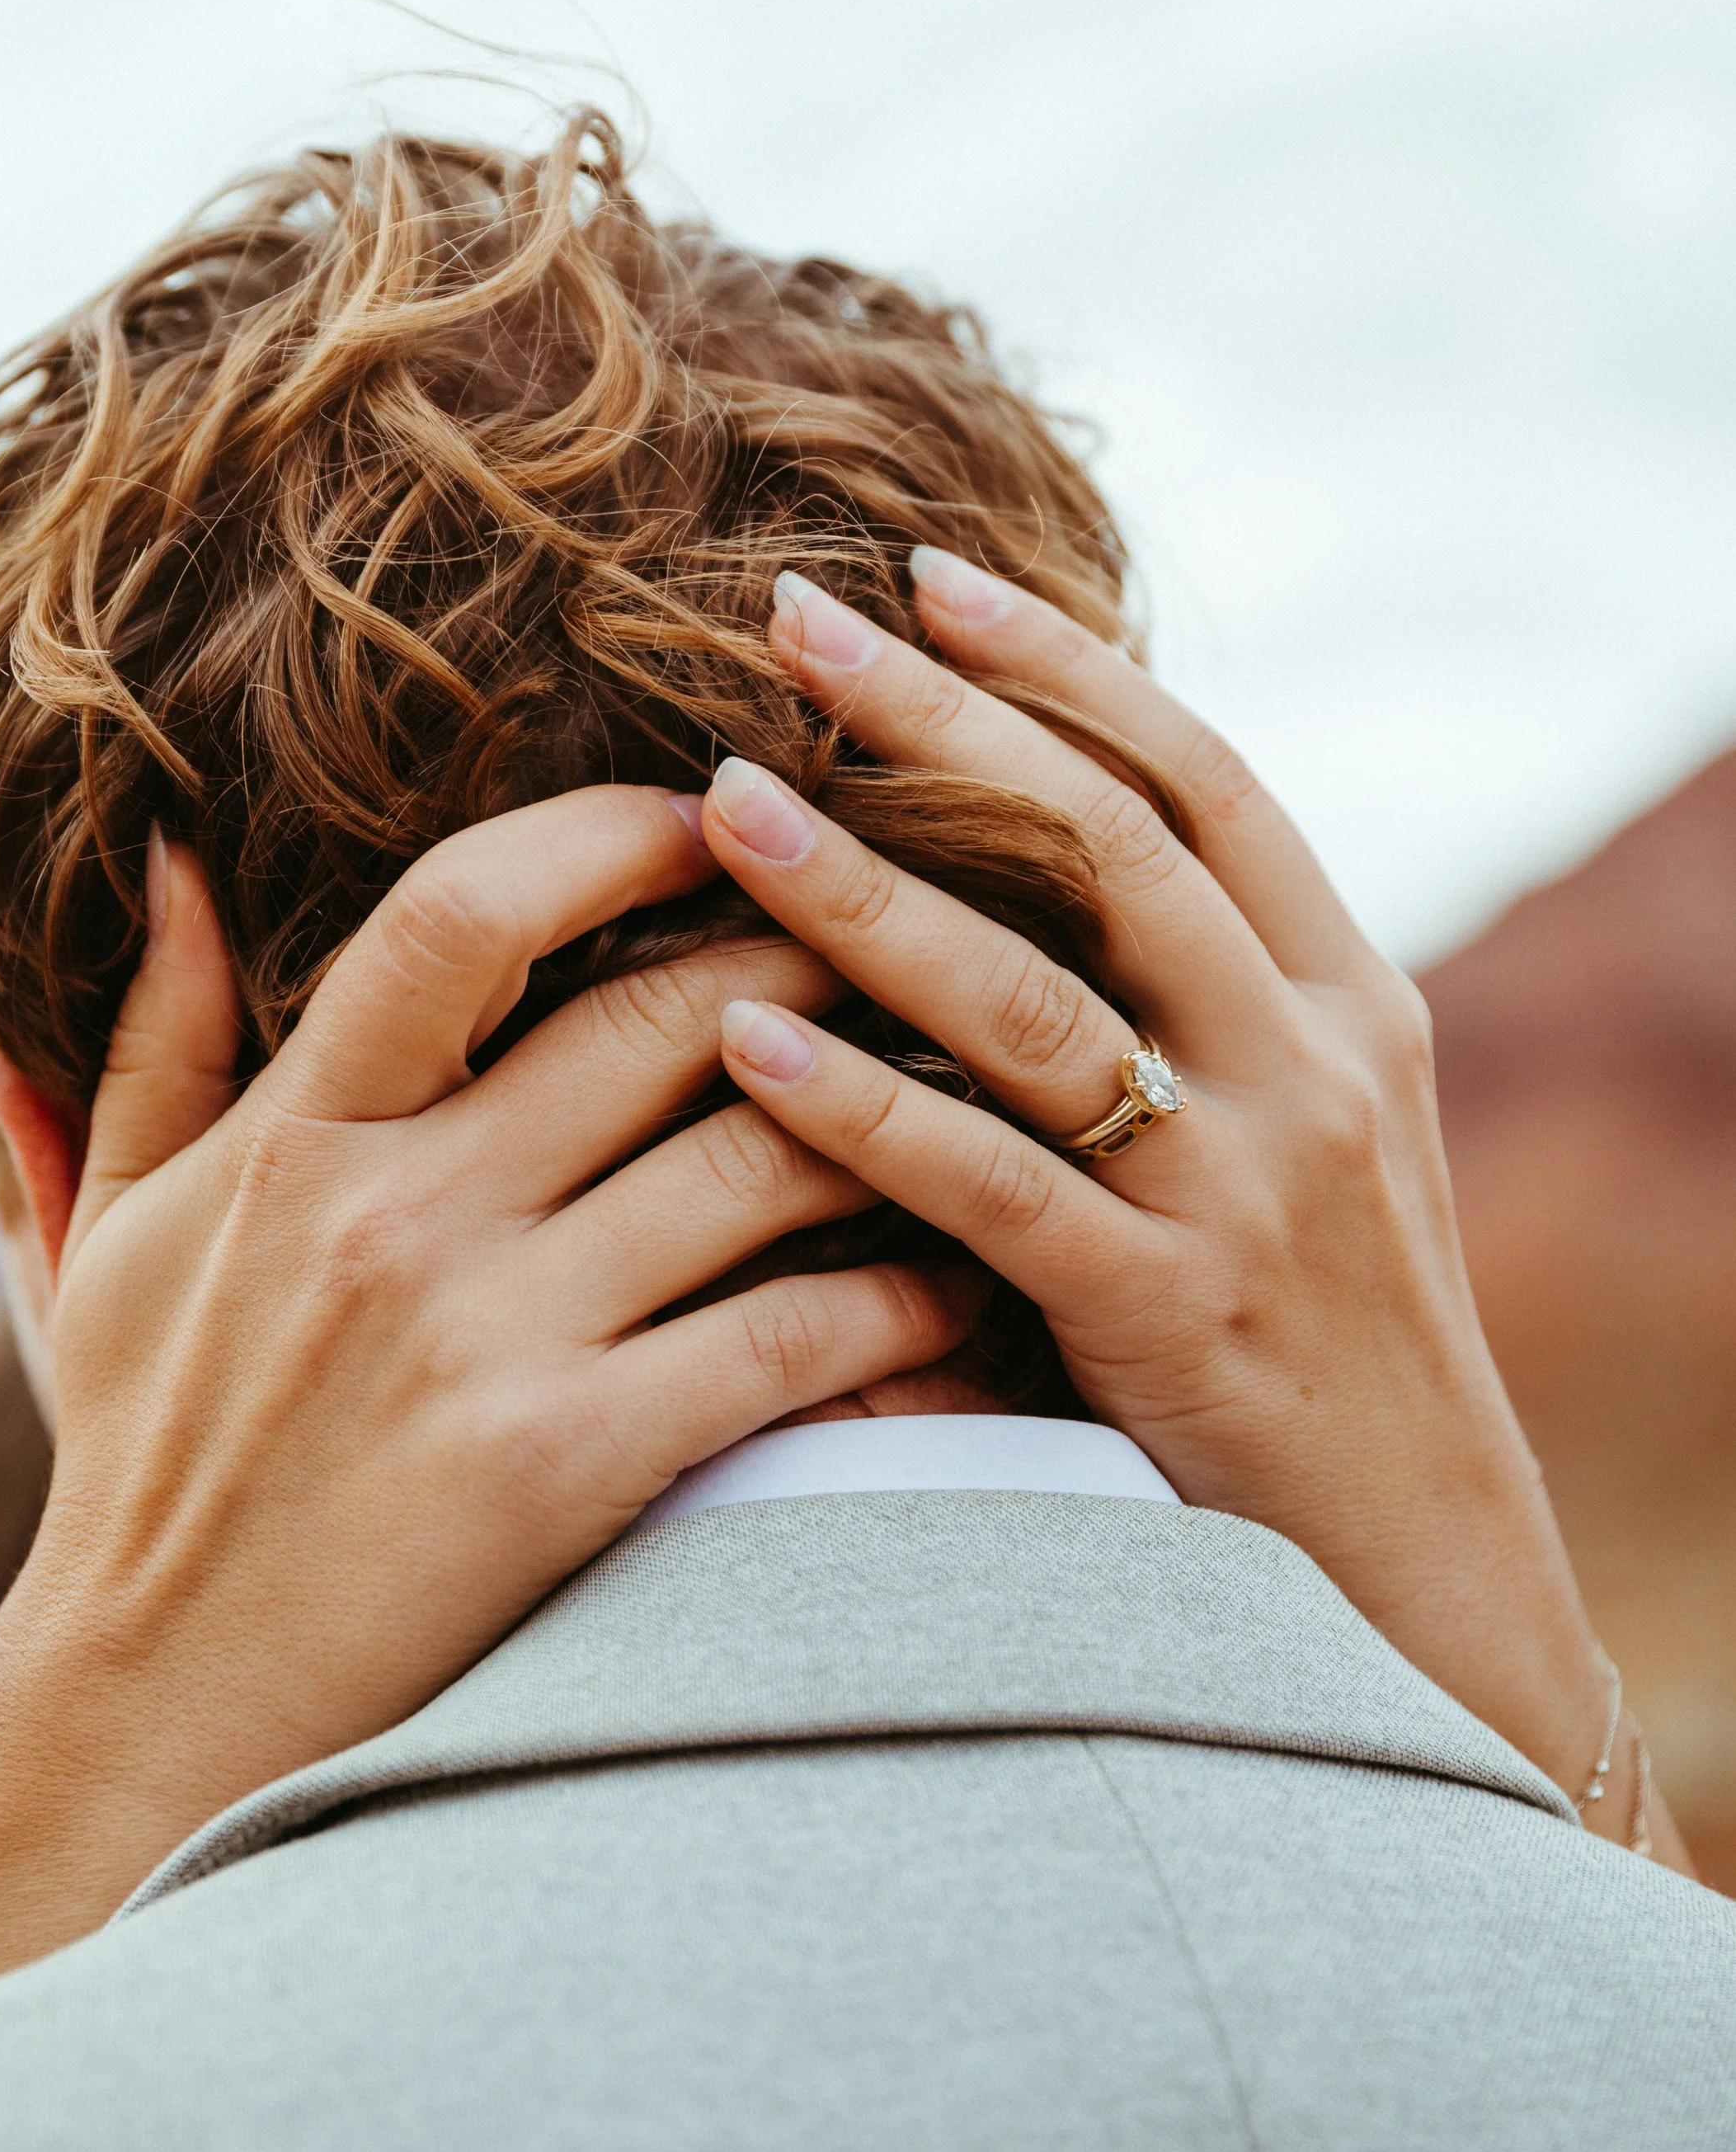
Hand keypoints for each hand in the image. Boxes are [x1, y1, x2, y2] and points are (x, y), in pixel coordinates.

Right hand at [32, 782, 968, 1805]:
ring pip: (755, 1162)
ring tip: (971, 1085)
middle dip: (804, 950)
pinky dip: (901, 1298)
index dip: (607, 834)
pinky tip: (961, 1282)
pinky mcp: (575, 1466)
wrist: (153, 1716)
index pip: (462, 913)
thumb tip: (172, 859)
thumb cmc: (145, 1466)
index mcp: (295, 1139)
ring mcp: (490, 1342)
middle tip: (902, 927)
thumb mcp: (113, 1239)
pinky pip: (791, 1337)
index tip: (710, 814)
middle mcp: (395, 1216)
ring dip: (890, 1116)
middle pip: (657, 1018)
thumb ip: (147, 1044)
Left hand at [700, 553, 1687, 1864]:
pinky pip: (988, 1185)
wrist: (1425, 1577)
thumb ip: (1192, 1016)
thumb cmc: (1324, 1347)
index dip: (1068, 667)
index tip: (929, 574)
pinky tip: (743, 1036)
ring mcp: (1250, 1194)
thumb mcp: (1306, 1147)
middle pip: (1117, 843)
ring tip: (726, 793)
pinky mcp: (1172, 1322)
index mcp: (1350, 1000)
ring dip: (869, 886)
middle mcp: (1315, 1067)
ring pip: (1038, 997)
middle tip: (792, 618)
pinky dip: (859, 1106)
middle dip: (948, 720)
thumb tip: (1004, 882)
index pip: (1207, 780)